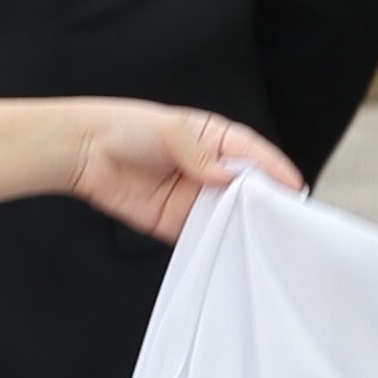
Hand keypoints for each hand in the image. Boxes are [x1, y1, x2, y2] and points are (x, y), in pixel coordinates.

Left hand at [69, 104, 300, 241]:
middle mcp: (210, 171)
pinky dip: (217, 242)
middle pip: (247, 189)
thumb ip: (200, 156)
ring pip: (229, 215)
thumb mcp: (170, 130)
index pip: (253, 155)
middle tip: (285, 217)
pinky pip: (203, 235)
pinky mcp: (176, 222)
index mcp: (215, 140)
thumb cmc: (127, 129)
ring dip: (244, 224)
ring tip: (264, 236)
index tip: (293, 186)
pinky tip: (231, 248)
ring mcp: (194, 198)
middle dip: (265, 201)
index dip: (274, 170)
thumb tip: (226, 177)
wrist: (84, 152)